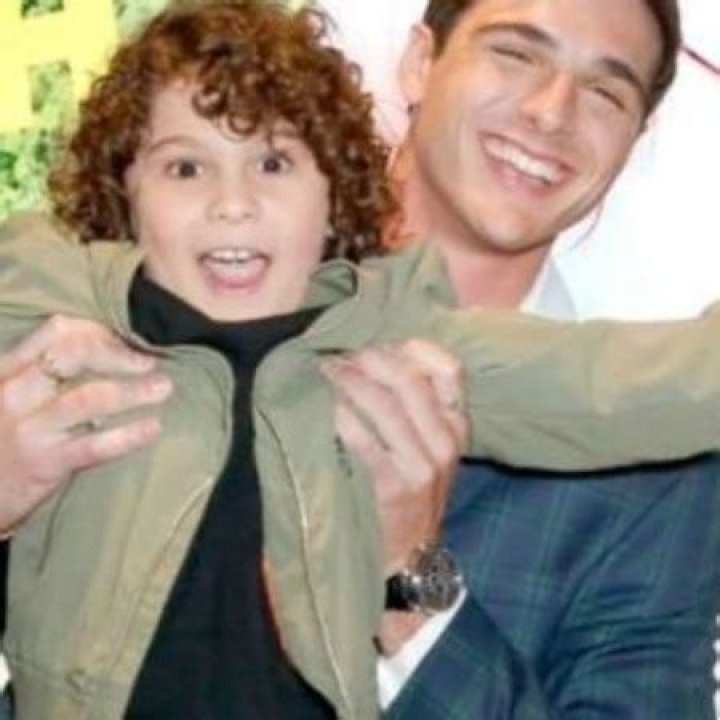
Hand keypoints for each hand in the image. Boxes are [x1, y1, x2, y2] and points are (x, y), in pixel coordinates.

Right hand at [0, 315, 172, 534]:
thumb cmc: (0, 438)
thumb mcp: (11, 395)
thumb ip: (44, 373)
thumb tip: (105, 349)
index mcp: (7, 369)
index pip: (57, 331)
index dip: (98, 330)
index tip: (125, 340)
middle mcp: (13, 392)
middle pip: (74, 355)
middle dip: (118, 354)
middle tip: (149, 362)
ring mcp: (30, 428)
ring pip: (89, 398)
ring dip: (132, 391)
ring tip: (163, 388)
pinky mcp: (45, 463)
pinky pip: (94, 445)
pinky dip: (128, 435)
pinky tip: (153, 428)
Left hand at [323, 339, 467, 572]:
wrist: (408, 556)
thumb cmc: (412, 495)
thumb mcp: (431, 452)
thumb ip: (418, 411)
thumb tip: (375, 359)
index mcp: (456, 428)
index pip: (449, 370)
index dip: (411, 347)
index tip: (378, 341)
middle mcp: (443, 443)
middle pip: (408, 379)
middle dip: (368, 358)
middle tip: (337, 354)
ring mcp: (420, 465)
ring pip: (382, 403)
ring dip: (347, 380)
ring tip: (323, 371)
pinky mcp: (392, 486)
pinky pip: (361, 437)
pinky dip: (338, 414)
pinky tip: (320, 406)